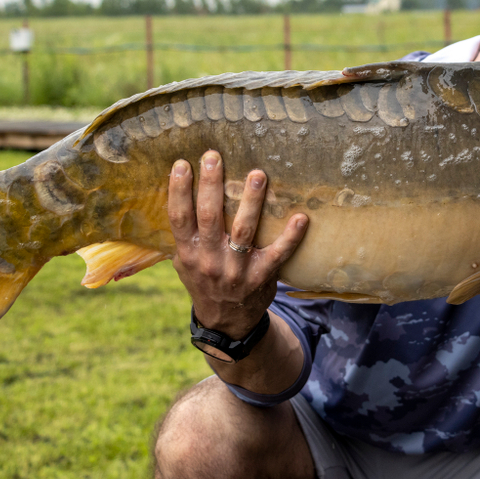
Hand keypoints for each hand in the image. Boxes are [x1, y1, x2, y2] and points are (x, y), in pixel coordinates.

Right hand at [168, 150, 307, 340]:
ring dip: (251, 202)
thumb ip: (186, 234)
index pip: (180, 217)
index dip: (179, 190)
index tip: (183, 163)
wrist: (225, 323)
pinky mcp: (261, 277)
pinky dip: (290, 237)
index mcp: (188, 253)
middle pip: (209, 217)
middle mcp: (209, 260)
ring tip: (257, 175)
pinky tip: (300, 217)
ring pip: (243, 231)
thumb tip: (182, 190)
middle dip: (212, 185)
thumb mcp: (185, 262)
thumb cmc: (205, 281)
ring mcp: (236, 270)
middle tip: (214, 156)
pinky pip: (277, 254)